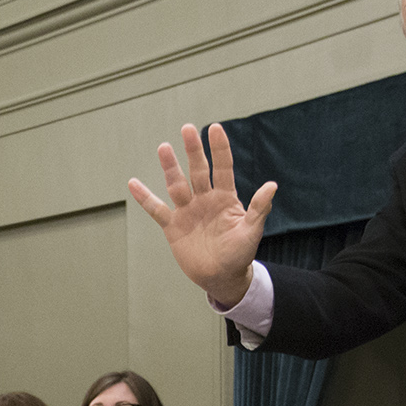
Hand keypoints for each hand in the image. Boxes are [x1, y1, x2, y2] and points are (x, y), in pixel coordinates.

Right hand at [127, 122, 277, 309]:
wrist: (221, 277)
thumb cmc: (239, 254)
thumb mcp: (251, 232)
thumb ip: (259, 208)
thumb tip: (272, 186)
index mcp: (225, 197)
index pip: (222, 167)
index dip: (219, 149)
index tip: (215, 129)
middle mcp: (205, 199)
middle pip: (198, 170)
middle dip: (193, 150)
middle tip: (188, 129)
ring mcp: (187, 211)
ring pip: (177, 184)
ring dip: (170, 167)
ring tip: (164, 147)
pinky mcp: (173, 226)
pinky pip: (156, 209)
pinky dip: (145, 197)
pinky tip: (133, 183)